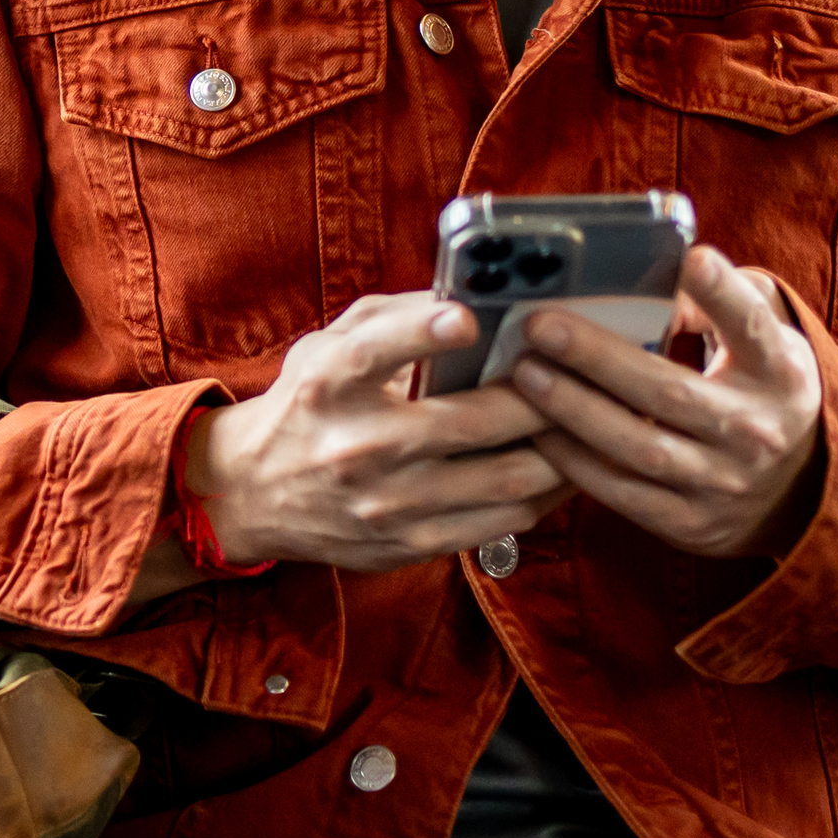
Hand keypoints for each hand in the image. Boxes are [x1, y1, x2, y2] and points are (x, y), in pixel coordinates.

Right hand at [180, 291, 574, 575]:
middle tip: (576, 370)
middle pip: (471, 423)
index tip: (468, 316)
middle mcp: (357, 446)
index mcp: (330, 384)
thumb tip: (473, 293)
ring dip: (557, 447)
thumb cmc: (309, 403)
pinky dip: (543, 492)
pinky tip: (559, 466)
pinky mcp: (411, 544)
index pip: (374, 354)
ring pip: (505, 479)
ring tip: (583, 419)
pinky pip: (502, 521)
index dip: (423, 333)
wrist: (254, 493)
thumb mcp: (329, 345)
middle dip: (539, 394)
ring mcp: (387, 504)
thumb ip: (394, 317)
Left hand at [502, 248, 825, 558]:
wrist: (794, 492)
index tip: (690, 259)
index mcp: (779, 371)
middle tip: (539, 326)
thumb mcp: (761, 340)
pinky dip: (576, 462)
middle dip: (597, 357)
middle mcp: (757, 429)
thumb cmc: (757, 389)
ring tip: (525, 374)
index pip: (752, 326)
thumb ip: (719, 302)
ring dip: (574, 410)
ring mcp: (723, 482)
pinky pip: (623, 493)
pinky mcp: (690, 522)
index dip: (722, 294)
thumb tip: (656, 278)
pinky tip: (537, 429)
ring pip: (641, 448)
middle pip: (672, 391)